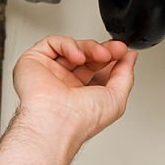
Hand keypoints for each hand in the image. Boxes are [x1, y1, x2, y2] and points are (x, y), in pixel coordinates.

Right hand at [12, 36, 136, 148]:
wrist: (56, 122)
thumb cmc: (80, 121)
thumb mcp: (116, 98)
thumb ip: (125, 75)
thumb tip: (130, 58)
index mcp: (82, 94)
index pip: (97, 68)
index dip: (111, 57)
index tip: (122, 51)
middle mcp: (65, 84)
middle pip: (86, 55)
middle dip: (104, 50)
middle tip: (115, 50)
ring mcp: (50, 72)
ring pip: (72, 47)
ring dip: (90, 47)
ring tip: (100, 55)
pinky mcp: (34, 62)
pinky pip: (53, 43)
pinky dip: (68, 45)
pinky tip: (78, 56)